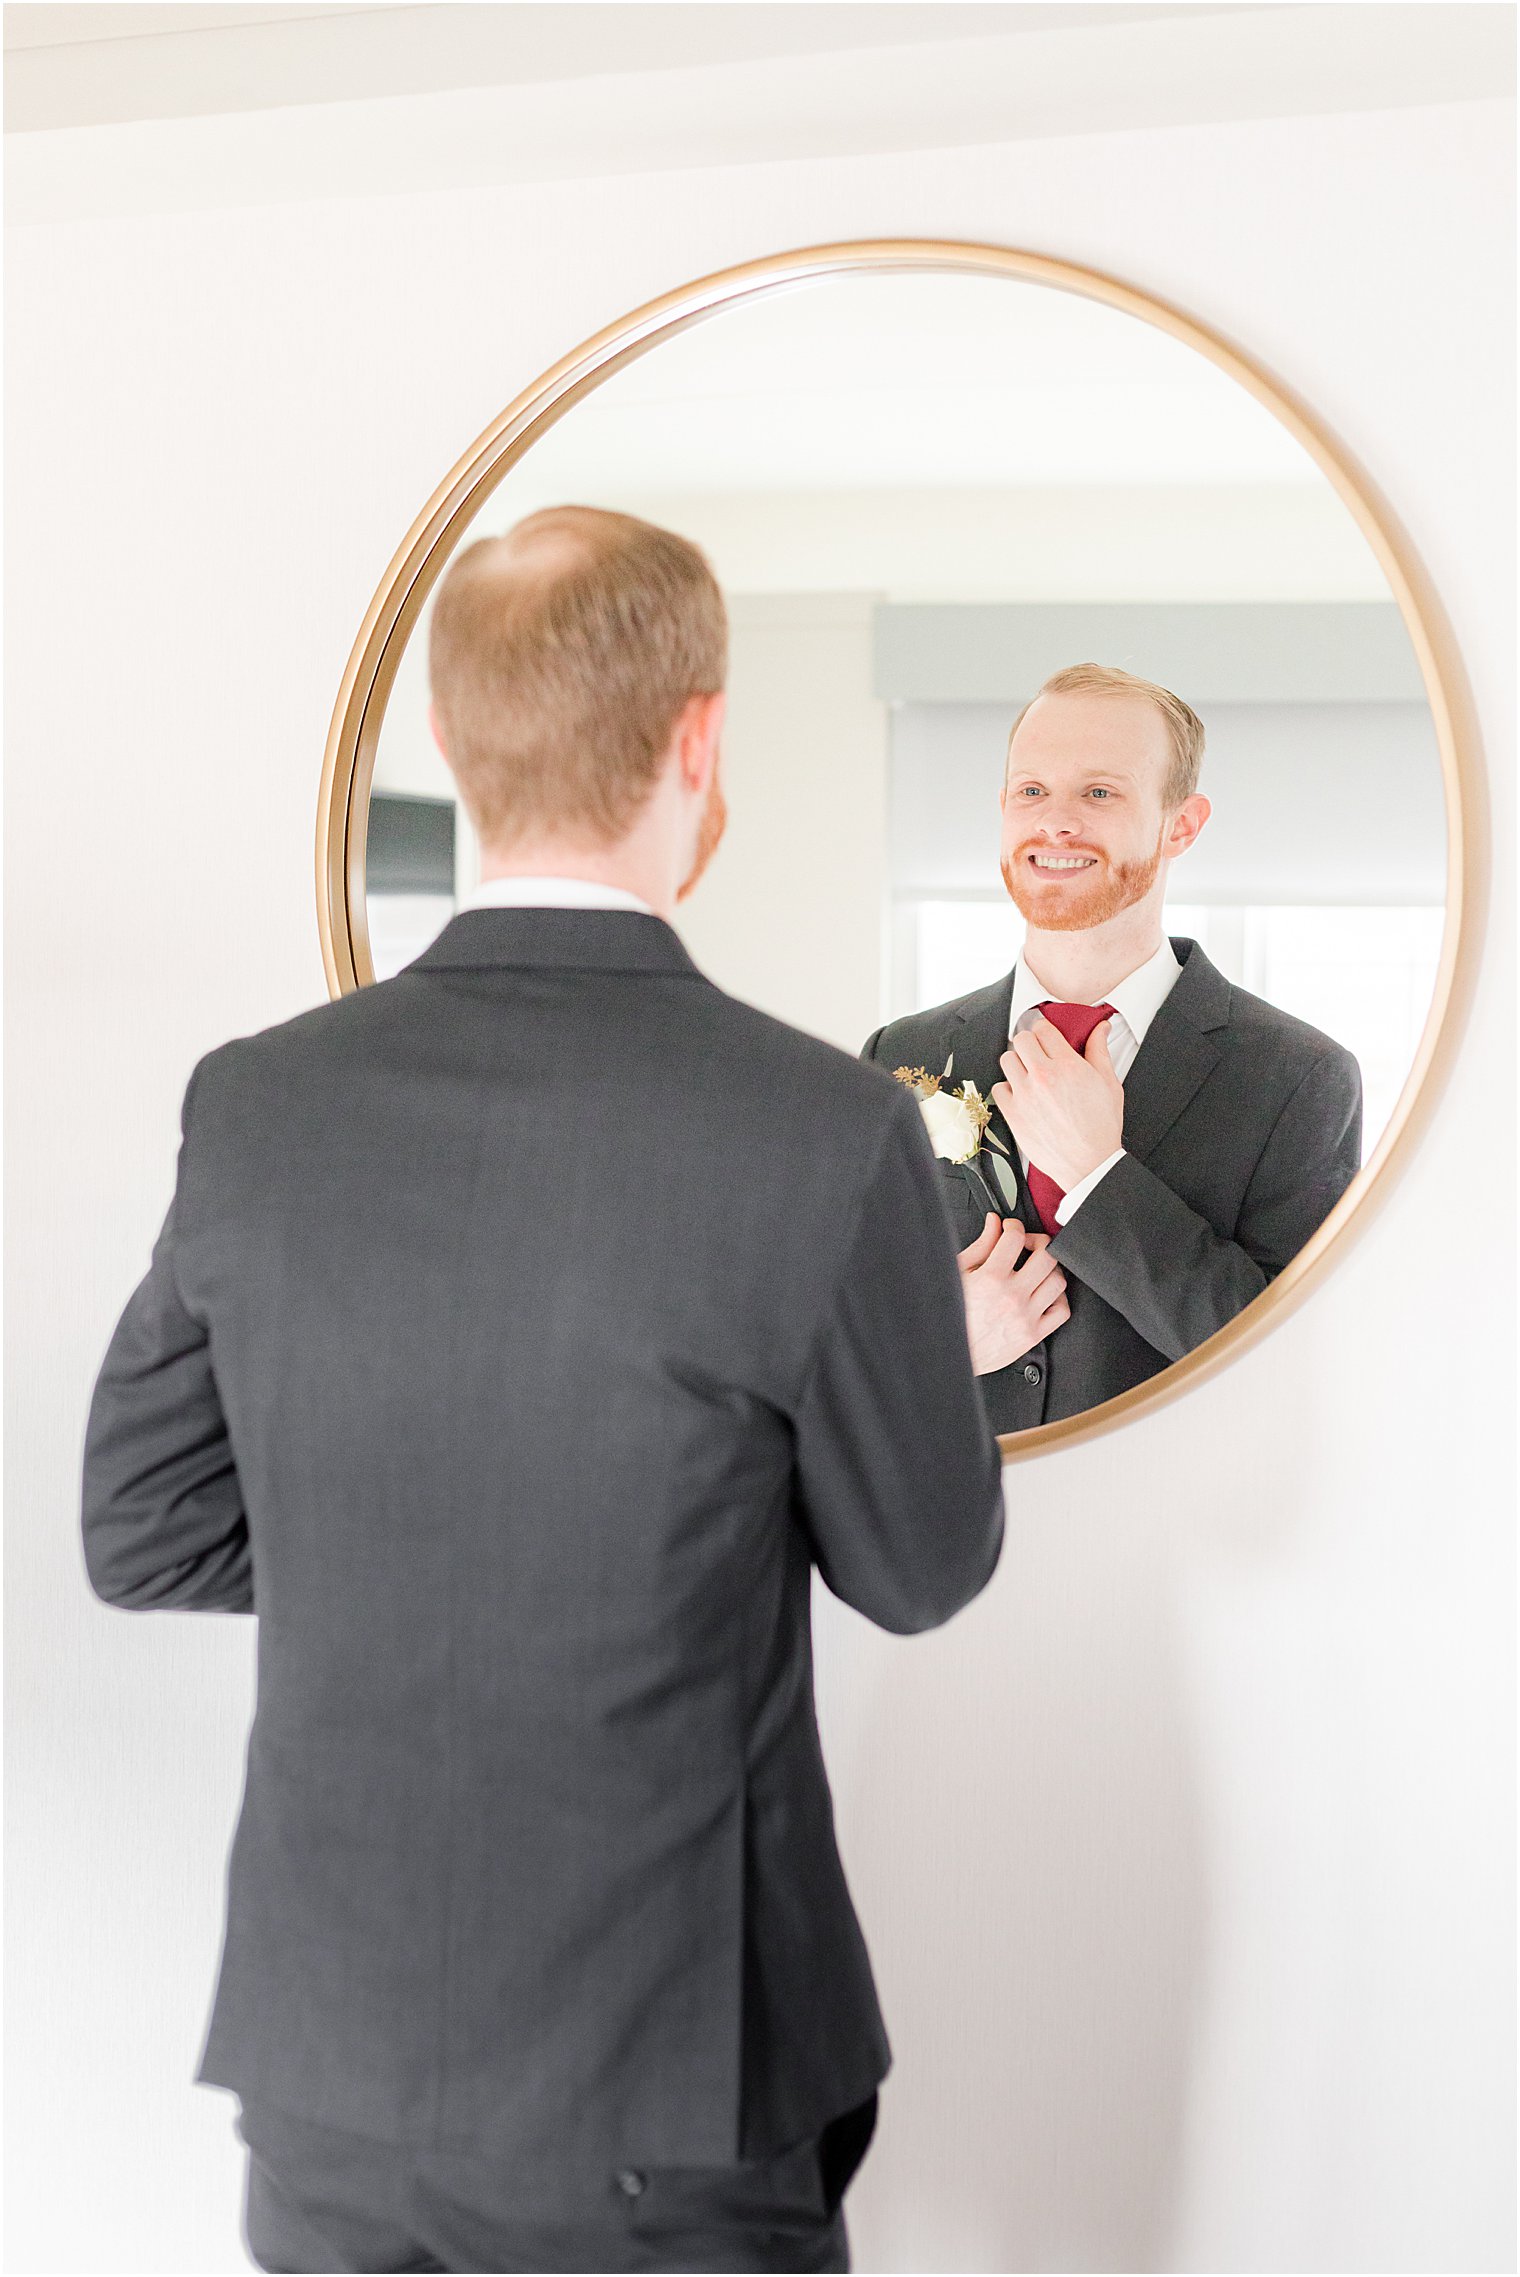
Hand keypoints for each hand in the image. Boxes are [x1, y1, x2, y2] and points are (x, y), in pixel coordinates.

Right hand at [955, 1214, 1069, 1375]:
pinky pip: (1061, 1311)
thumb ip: (981, 1246)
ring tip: (1037, 1269)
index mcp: (990, 1278)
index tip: (1010, 1229)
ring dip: (1050, 1269)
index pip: (1015, 1237)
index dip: (1014, 1226)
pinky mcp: (1032, 1335)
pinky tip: (1044, 1293)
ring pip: (1058, 1281)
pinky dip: (1058, 1298)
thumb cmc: (950, 1315)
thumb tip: (994, 1224)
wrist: (948, 1352)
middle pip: (1046, 1256)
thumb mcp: (958, 1273)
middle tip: (1028, 1245)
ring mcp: (1025, 1317)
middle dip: (1039, 1242)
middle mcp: (1012, 1297)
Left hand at [992, 1016, 1123, 1192]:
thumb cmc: (1101, 1127)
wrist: (1089, 1163)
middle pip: (1021, 1039)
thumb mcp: (1109, 1083)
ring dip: (1017, 1063)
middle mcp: (1043, 1076)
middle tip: (1037, 1054)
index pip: (1044, 1029)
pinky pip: (998, 1088)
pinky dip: (1008, 1089)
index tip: (1046, 1037)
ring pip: (1006, 1059)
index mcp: (1068, 1066)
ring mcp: (1025, 1095)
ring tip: (1029, 1074)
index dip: (1045, 1031)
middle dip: (1030, 1043)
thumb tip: (1101, 1027)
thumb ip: (1100, 1051)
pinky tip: (1022, 1095)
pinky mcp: (1013, 1114)